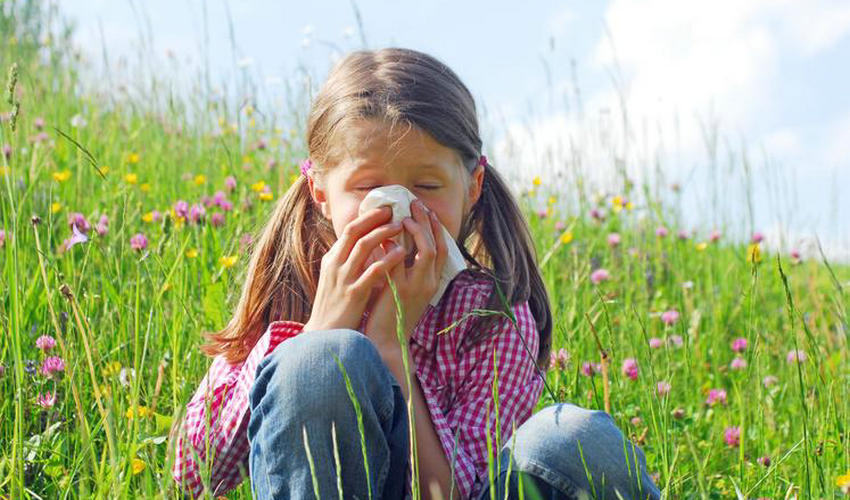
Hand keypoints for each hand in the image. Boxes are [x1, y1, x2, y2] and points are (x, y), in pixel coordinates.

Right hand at [302, 206, 407, 332]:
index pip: (349, 230)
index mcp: (331, 260)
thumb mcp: (336, 280)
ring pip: (363, 247)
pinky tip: (401, 252)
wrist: (326, 335)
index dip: (367, 217)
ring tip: (401, 226)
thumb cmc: (335, 308)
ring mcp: (344, 279)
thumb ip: (347, 262)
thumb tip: (364, 245)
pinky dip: (387, 259)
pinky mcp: (354, 294)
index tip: (384, 209)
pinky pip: (373, 271)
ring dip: (383, 233)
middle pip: (354, 232)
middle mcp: (335, 265)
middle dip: (375, 218)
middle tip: (393, 209)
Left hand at [363, 199, 447, 351]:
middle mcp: (429, 283)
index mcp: (432, 282)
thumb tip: (395, 241)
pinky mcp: (399, 290)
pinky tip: (386, 233)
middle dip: (427, 222)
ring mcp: (416, 286)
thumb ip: (404, 267)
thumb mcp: (405, 288)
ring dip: (417, 229)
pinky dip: (394, 244)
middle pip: (436, 245)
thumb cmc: (392, 313)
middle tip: (416, 204)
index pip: (442, 249)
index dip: (436, 228)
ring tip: (405, 215)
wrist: (386, 340)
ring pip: (425, 250)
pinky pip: (400, 260)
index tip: (426, 211)